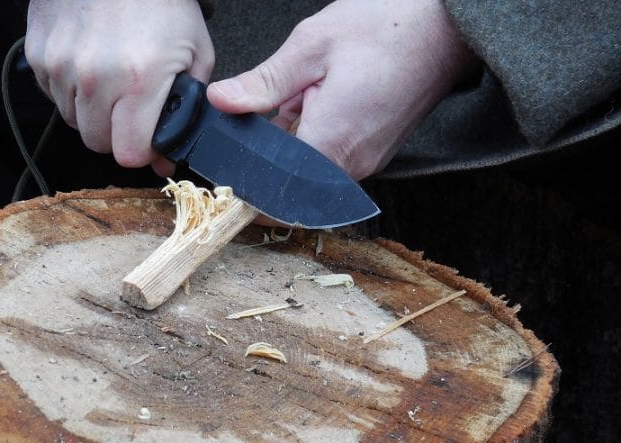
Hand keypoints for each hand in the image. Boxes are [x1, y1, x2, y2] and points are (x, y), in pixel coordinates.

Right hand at [26, 0, 214, 174]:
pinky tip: (89, 62)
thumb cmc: (161, 3)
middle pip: (98, 143)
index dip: (142, 152)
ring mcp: (61, 65)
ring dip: (92, 112)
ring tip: (110, 78)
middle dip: (117, 133)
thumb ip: (188, 111)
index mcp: (139, 80)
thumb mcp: (195, 54)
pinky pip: (53, 95)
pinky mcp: (38, 55)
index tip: (149, 140)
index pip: (128, 154)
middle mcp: (95, 77)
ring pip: (73, 122)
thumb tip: (165, 160)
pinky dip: (71, 89)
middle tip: (131, 107)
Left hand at [206, 0, 475, 179]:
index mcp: (331, 142)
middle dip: (270, 160)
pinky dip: (315, 141)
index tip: (232, 172)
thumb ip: (263, 82)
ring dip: (294, 147)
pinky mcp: (374, 155)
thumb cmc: (388, 27)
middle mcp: (351, 164)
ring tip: (304, 99)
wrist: (446, 27)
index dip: (248, 186)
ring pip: (310, 174)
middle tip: (272, 115)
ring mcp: (366, 163)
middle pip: (291, 185)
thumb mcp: (311, 45)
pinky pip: (331, 161)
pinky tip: (318, 104)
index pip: (274, 190)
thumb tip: (222, 101)